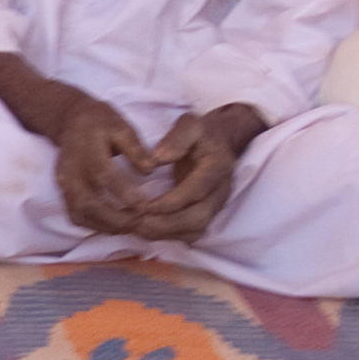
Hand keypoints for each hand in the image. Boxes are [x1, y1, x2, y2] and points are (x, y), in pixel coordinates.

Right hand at [46, 91, 162, 234]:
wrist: (70, 120)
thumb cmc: (100, 122)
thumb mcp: (121, 126)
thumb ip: (135, 148)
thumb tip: (150, 170)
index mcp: (86, 151)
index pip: (104, 176)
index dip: (124, 193)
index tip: (145, 206)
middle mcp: (71, 172)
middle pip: (89, 203)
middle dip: (116, 219)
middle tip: (141, 223)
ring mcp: (64, 185)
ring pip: (81, 215)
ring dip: (106, 226)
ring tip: (131, 228)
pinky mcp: (62, 193)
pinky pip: (76, 217)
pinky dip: (95, 226)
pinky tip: (115, 226)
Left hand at [123, 106, 261, 244]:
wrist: (218, 143)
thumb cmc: (200, 133)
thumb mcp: (190, 123)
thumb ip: (177, 137)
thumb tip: (158, 159)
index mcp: (218, 167)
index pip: (197, 191)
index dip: (172, 201)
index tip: (145, 205)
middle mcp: (221, 191)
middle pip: (198, 217)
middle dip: (167, 224)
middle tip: (137, 222)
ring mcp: (216, 206)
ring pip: (195, 230)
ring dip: (166, 233)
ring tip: (137, 228)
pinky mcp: (207, 215)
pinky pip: (191, 234)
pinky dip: (169, 236)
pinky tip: (146, 230)